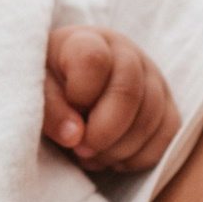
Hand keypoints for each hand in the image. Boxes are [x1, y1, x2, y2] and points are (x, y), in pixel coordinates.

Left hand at [44, 22, 178, 173]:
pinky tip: (114, 160)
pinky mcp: (166, 102)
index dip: (80, 96)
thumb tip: (76, 137)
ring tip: (91, 158)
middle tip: (80, 151)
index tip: (65, 118)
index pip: (94, 61)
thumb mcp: (34, 90)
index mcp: (88, 41)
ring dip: (120, 149)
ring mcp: (151, 76)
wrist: (66, 83)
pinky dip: (141, 156)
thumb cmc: (47, 84)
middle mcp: (126, 52)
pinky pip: (168, 133)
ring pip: (151, 116)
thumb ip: (50, 109)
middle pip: (129, 92)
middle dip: (103, 133)